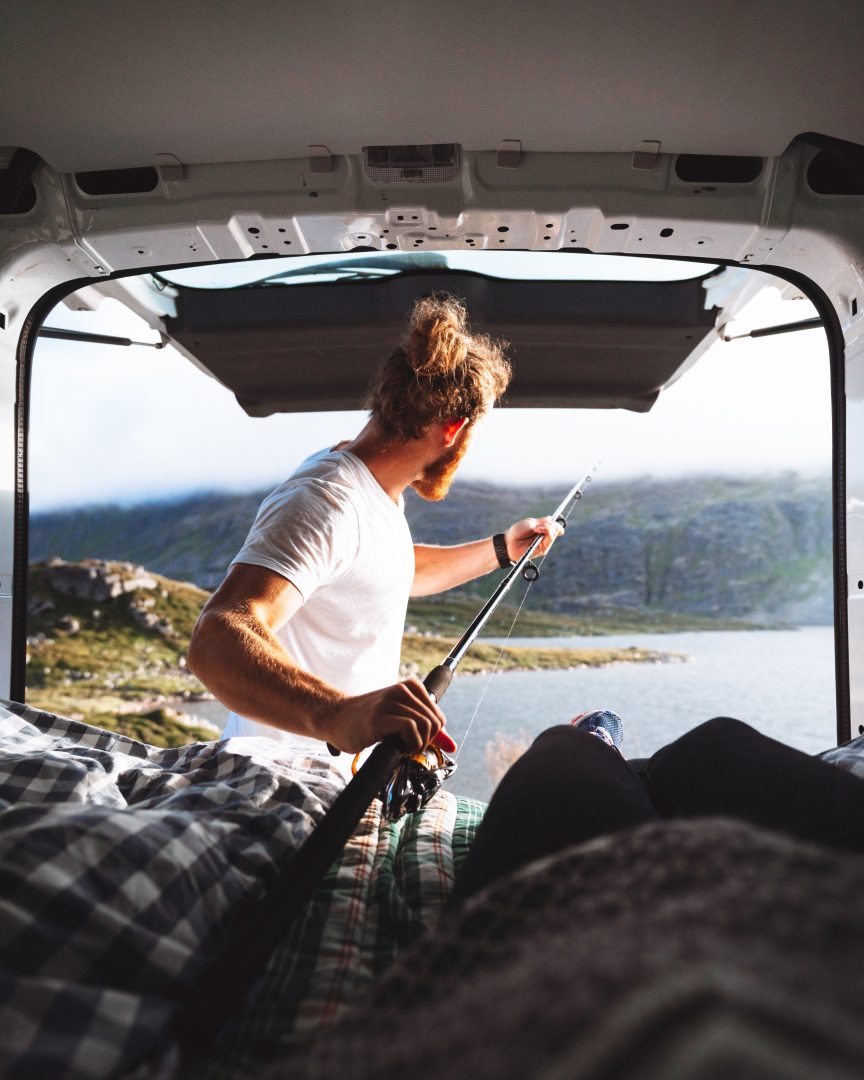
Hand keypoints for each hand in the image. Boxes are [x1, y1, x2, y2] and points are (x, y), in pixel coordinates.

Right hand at [323, 677, 455, 754]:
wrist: (335, 718)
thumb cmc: (368, 721)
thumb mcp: (401, 721)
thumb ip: (428, 731)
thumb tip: (452, 745)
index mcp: (411, 686)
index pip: (439, 717)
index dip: (431, 736)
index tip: (414, 742)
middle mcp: (403, 690)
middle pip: (435, 723)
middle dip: (424, 742)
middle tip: (406, 747)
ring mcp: (391, 701)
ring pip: (425, 726)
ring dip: (416, 745)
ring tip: (399, 747)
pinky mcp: (380, 716)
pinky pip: (411, 729)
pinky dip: (409, 745)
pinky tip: (396, 748)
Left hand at [504, 516, 563, 560]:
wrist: (509, 542)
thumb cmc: (517, 532)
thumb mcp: (530, 523)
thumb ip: (542, 522)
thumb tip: (552, 518)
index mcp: (543, 528)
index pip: (555, 525)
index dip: (555, 522)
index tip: (548, 520)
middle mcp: (545, 536)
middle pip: (557, 529)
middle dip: (551, 524)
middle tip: (540, 524)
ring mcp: (545, 543)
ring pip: (555, 533)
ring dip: (547, 527)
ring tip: (536, 528)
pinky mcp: (543, 549)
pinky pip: (550, 539)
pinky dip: (546, 532)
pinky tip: (537, 530)